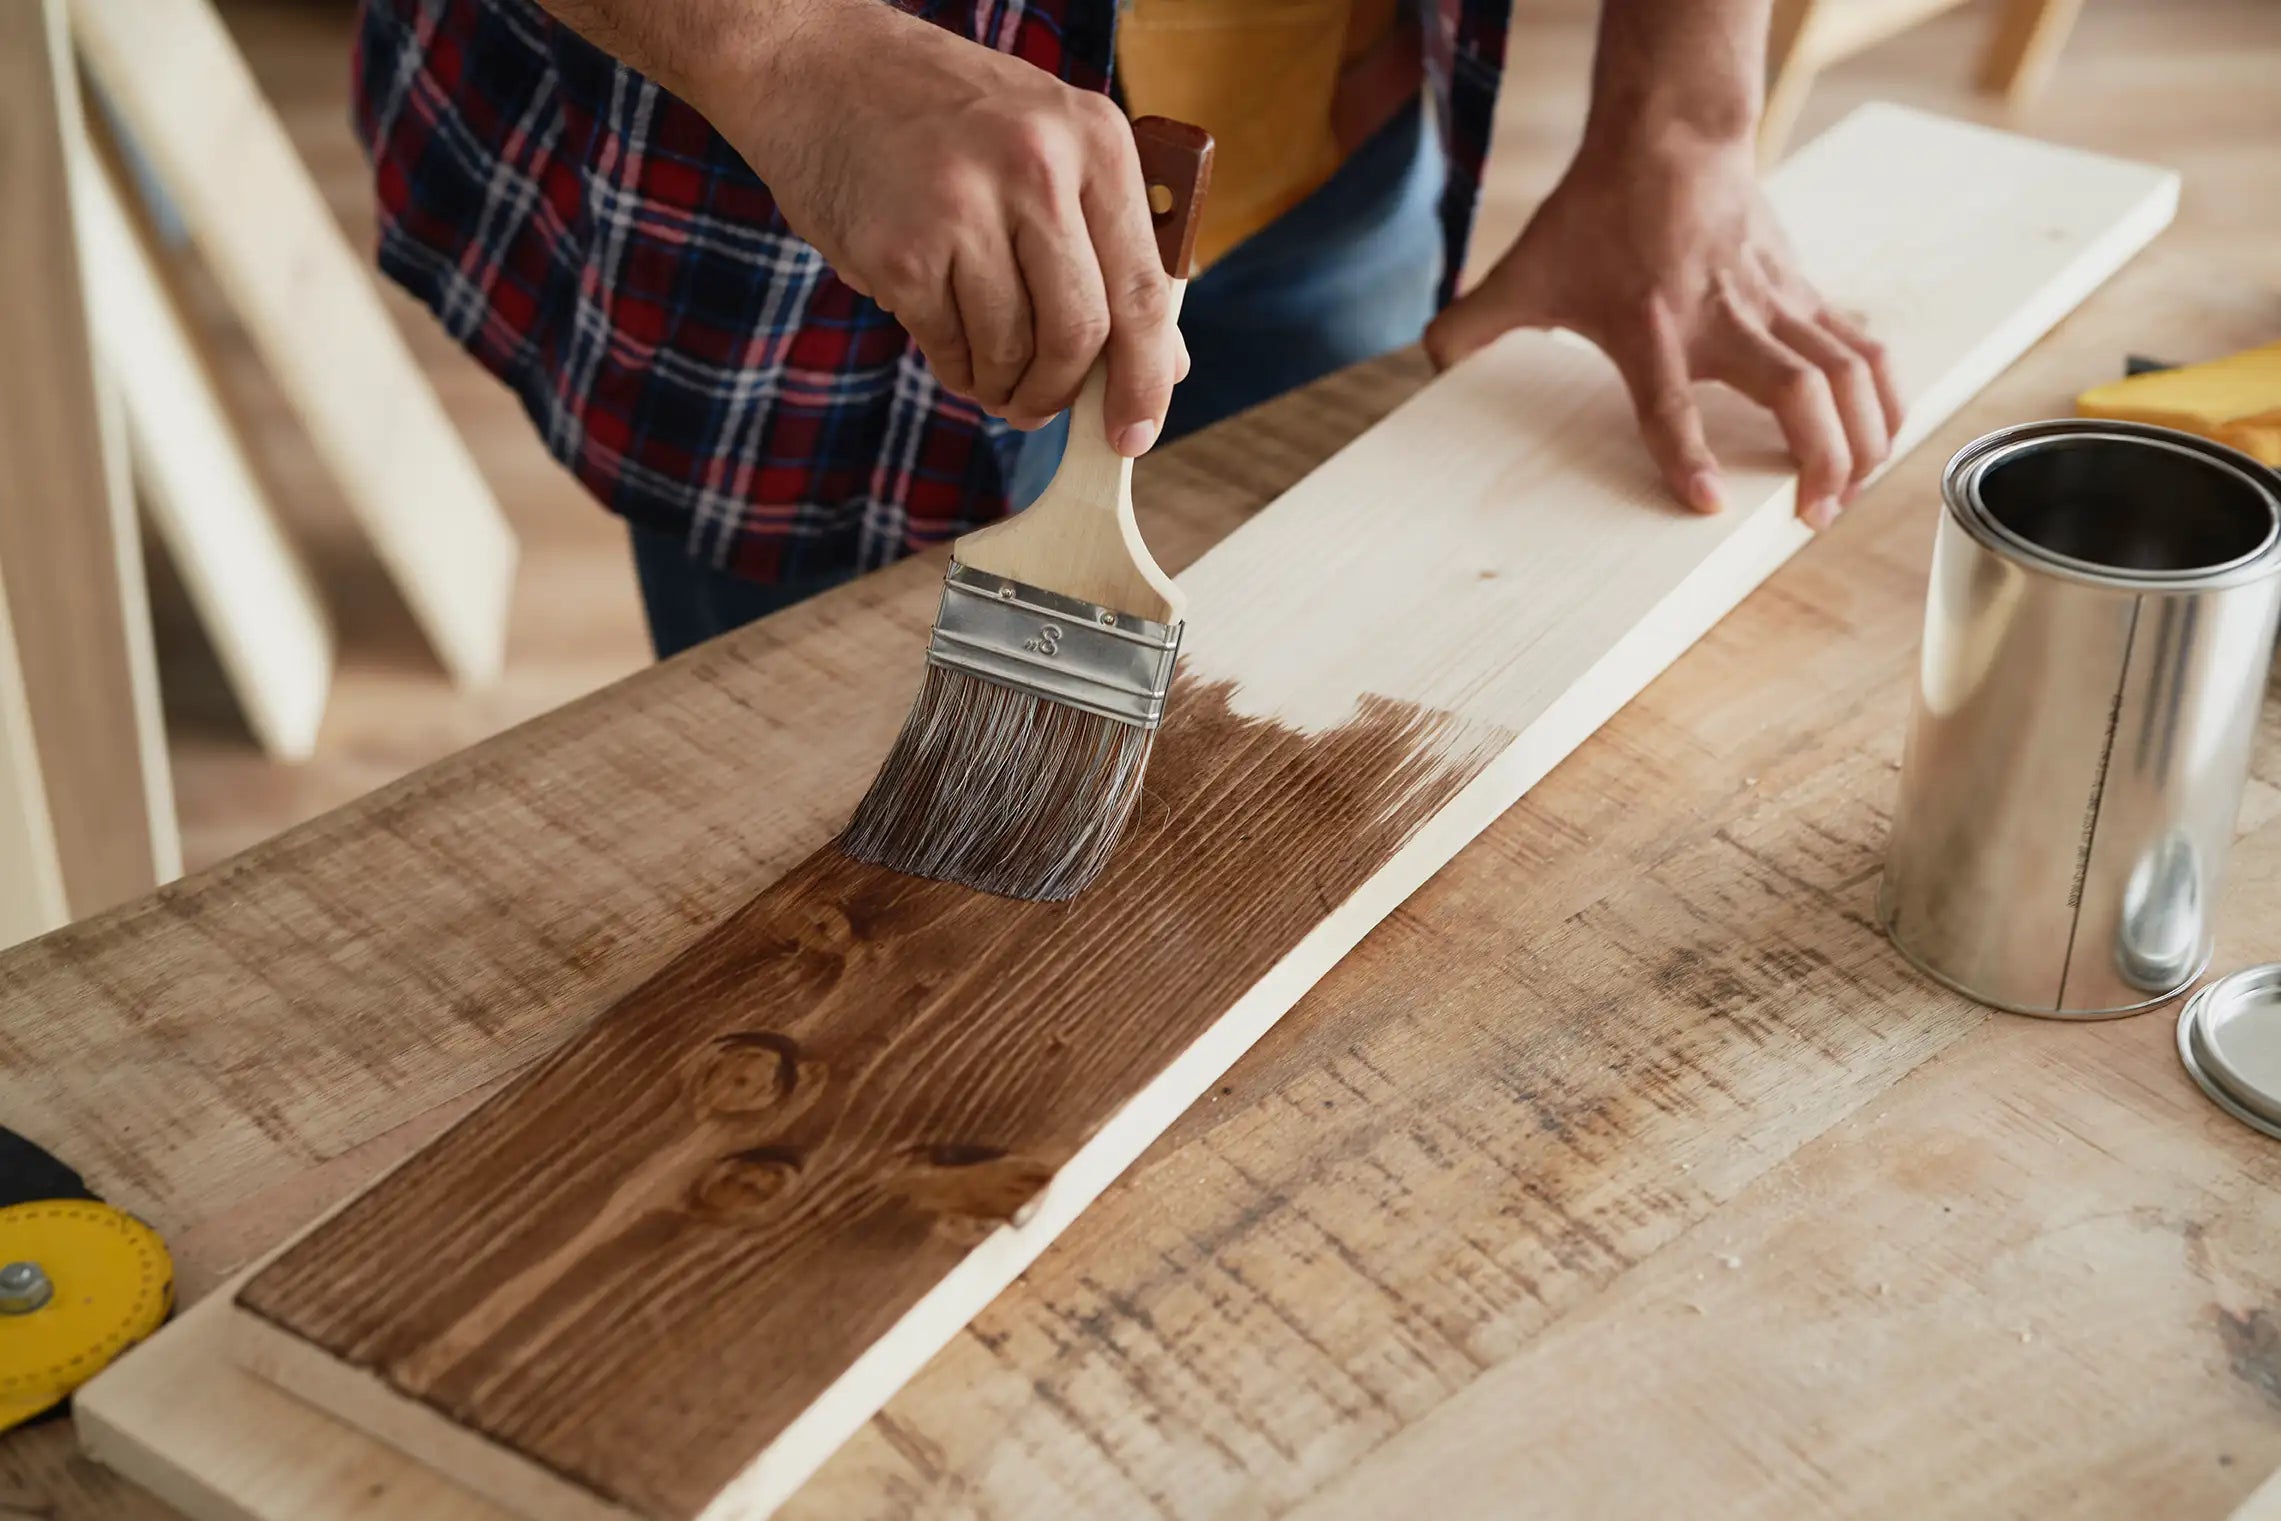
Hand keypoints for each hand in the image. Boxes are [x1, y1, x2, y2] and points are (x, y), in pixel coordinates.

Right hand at [702, 0, 1183, 452]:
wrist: (819, 67)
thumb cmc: (947, 119)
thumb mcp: (1048, 150)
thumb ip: (1108, 249)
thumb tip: (1165, 365)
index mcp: (1094, 141)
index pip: (1143, 289)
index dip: (1145, 379)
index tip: (1134, 435)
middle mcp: (1036, 167)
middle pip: (1080, 332)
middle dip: (1060, 392)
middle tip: (1041, 410)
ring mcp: (964, 207)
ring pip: (1012, 351)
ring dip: (1002, 385)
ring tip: (987, 371)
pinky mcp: (900, 249)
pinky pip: (948, 347)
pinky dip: (954, 367)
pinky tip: (947, 342)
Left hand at [1426, 133, 1903, 527]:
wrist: (1670, 135)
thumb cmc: (1601, 209)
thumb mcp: (1525, 270)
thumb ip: (1472, 324)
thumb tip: (1426, 359)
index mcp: (1652, 328)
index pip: (1671, 406)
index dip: (1688, 458)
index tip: (1710, 506)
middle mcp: (1725, 320)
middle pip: (1799, 394)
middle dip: (1822, 460)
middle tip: (1814, 515)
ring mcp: (1776, 304)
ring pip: (1849, 371)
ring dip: (1866, 435)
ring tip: (1856, 489)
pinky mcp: (1806, 291)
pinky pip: (1863, 347)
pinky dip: (1884, 393)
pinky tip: (1885, 435)